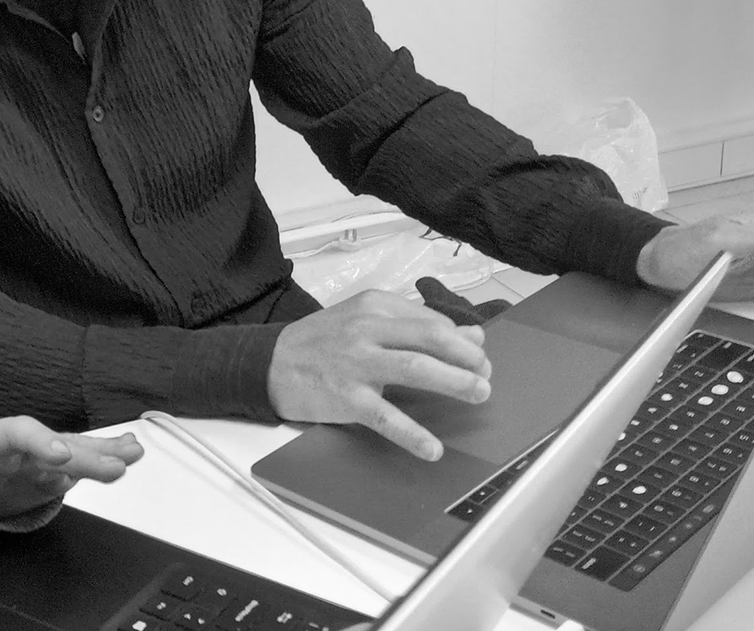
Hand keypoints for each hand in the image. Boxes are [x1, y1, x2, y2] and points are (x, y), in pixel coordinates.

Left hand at [0, 416, 143, 524]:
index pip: (16, 431)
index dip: (40, 441)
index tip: (60, 455)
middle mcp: (18, 444)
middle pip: (55, 443)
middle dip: (85, 454)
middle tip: (116, 466)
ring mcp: (35, 459)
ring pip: (73, 452)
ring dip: (102, 453)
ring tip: (134, 452)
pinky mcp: (45, 476)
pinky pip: (76, 469)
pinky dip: (101, 463)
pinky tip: (125, 458)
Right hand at [267, 290, 492, 461]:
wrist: (267, 363)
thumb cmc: (320, 342)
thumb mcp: (364, 322)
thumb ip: (412, 326)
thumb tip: (469, 335)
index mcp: (374, 306)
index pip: (430, 321)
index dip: (461, 341)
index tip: (476, 357)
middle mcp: (366, 329)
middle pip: (430, 338)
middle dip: (467, 357)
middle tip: (486, 374)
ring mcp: (356, 363)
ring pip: (415, 368)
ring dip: (454, 382)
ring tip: (479, 394)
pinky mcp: (346, 397)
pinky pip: (386, 416)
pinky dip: (412, 434)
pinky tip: (432, 447)